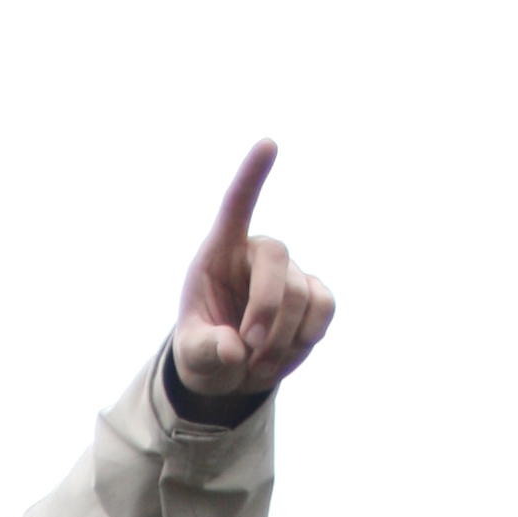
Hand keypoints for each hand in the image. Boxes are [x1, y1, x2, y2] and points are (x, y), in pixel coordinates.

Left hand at [172, 141, 333, 401]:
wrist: (234, 372)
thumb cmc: (207, 350)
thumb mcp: (193, 355)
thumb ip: (205, 350)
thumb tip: (233, 350)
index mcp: (220, 253)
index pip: (237, 206)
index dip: (252, 176)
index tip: (268, 144)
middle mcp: (257, 253)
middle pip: (277, 259)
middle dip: (266, 309)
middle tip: (248, 352)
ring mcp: (290, 272)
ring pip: (301, 294)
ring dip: (281, 339)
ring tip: (257, 366)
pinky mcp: (314, 295)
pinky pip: (324, 308)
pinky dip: (307, 338)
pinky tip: (285, 355)